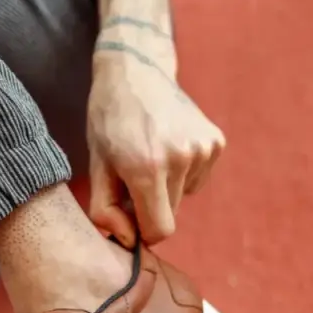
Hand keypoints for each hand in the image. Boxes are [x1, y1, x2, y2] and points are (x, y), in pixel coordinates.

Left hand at [87, 49, 225, 247]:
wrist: (135, 71)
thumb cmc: (108, 122)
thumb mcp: (96, 167)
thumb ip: (105, 211)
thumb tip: (128, 241)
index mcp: (146, 167)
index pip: (160, 230)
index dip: (144, 232)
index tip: (131, 219)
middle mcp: (180, 157)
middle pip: (172, 214)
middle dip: (151, 207)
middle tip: (134, 179)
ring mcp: (203, 147)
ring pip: (185, 197)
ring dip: (167, 189)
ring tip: (150, 156)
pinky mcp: (216, 141)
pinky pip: (196, 179)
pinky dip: (182, 173)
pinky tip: (167, 146)